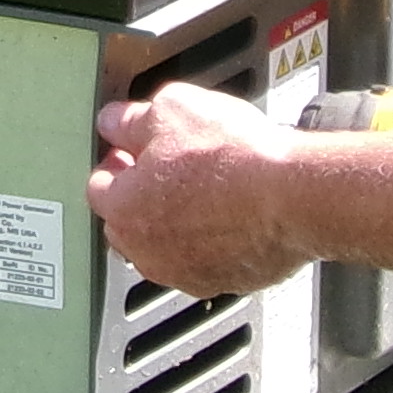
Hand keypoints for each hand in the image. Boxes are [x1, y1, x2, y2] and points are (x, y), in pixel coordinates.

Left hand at [87, 82, 305, 296]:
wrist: (295, 197)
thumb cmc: (235, 158)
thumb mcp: (173, 109)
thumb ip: (132, 119)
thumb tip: (115, 121)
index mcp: (124, 209)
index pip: (98, 185)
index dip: (116, 160)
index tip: (133, 148)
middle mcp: (147, 251)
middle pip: (128, 222)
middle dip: (141, 194)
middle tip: (171, 166)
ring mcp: (185, 272)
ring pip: (165, 245)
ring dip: (176, 222)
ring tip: (207, 188)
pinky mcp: (224, 283)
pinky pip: (205, 260)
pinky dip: (211, 242)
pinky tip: (232, 214)